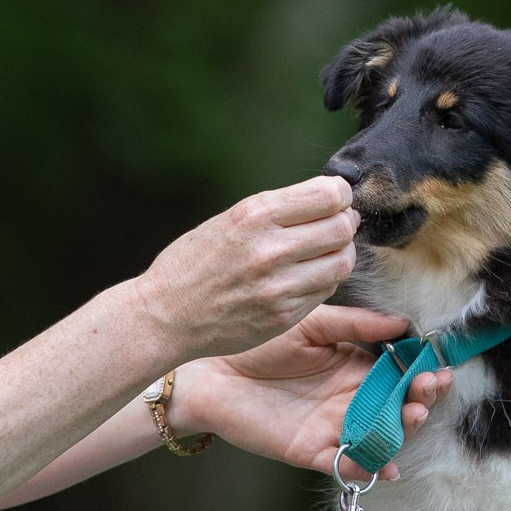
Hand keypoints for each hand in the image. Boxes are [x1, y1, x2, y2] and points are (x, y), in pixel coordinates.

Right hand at [133, 177, 360, 362]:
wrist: (165, 316)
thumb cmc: (195, 264)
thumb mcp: (229, 220)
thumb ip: (278, 209)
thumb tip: (330, 197)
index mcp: (255, 215)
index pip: (328, 194)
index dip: (340, 195)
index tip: (336, 199)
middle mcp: (270, 249)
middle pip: (341, 227)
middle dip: (345, 223)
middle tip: (337, 225)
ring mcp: (279, 286)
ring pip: (342, 262)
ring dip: (340, 254)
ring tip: (324, 252)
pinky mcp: (284, 315)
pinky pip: (326, 290)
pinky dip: (324, 280)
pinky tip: (307, 276)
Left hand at [172, 305, 452, 479]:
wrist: (211, 369)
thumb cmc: (259, 342)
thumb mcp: (311, 324)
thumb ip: (355, 324)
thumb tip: (402, 323)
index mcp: (355, 367)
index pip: (400, 374)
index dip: (422, 373)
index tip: (438, 368)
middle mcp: (350, 399)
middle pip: (398, 407)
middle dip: (421, 400)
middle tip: (430, 390)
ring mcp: (334, 427)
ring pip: (380, 437)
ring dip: (402, 432)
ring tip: (414, 416)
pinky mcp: (312, 451)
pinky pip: (346, 465)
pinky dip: (367, 469)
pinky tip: (384, 464)